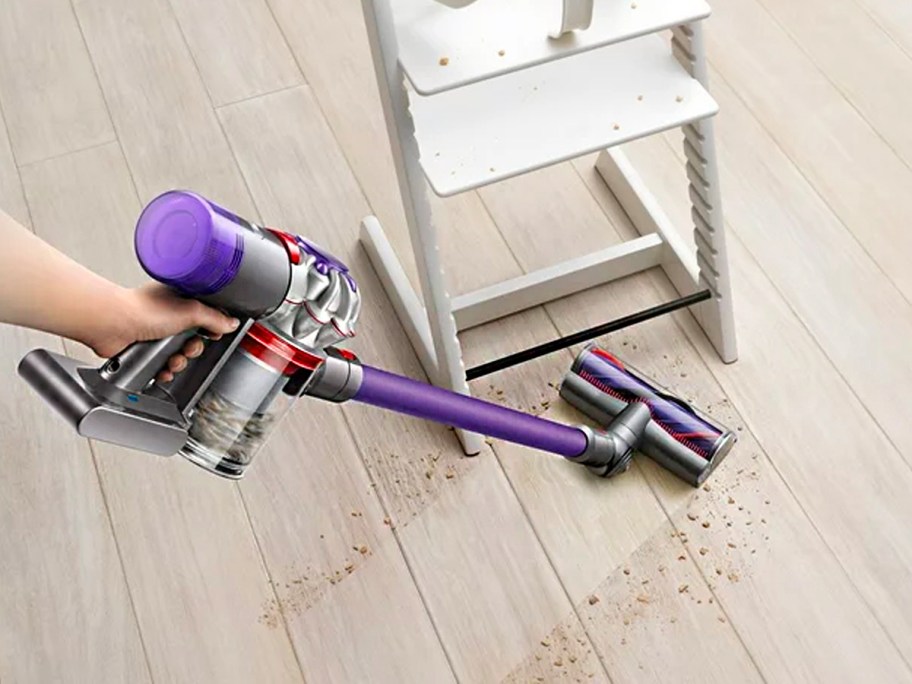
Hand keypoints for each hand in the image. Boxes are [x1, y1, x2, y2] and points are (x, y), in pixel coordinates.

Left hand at [86, 283, 239, 381]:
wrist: (113, 324)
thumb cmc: (143, 309)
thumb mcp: (190, 311)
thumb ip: (215, 318)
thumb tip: (232, 323)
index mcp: (180, 299)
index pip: (206, 316)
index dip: (211, 328)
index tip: (212, 333)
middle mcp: (168, 315)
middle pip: (194, 339)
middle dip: (193, 349)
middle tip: (187, 347)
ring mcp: (156, 333)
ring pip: (179, 354)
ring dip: (178, 362)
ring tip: (171, 359)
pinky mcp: (145, 349)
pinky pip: (162, 365)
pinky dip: (164, 370)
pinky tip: (161, 367)